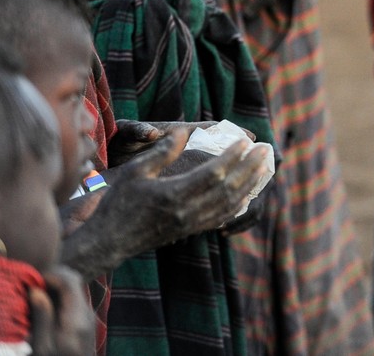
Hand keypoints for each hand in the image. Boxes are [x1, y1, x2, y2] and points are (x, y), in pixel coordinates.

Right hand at [28, 266, 94, 355]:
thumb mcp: (43, 345)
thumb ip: (42, 316)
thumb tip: (37, 290)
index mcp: (76, 315)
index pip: (69, 279)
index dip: (50, 274)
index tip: (30, 280)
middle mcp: (86, 311)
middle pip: (72, 282)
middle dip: (51, 279)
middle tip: (29, 287)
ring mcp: (87, 316)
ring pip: (72, 291)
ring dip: (53, 289)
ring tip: (32, 297)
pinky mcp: (84, 322)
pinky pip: (72, 302)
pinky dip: (58, 299)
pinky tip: (42, 308)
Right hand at [62, 129, 273, 277]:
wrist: (108, 241)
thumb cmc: (118, 203)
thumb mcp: (135, 172)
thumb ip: (161, 153)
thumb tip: (183, 131)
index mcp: (173, 194)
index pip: (214, 174)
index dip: (233, 157)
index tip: (246, 142)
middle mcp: (186, 212)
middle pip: (228, 188)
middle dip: (250, 167)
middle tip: (265, 150)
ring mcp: (190, 224)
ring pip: (229, 204)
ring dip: (249, 184)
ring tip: (263, 168)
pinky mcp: (189, 231)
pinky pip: (221, 218)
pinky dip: (237, 204)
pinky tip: (246, 193)